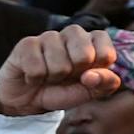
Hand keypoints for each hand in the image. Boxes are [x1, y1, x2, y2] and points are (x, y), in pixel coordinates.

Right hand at [0, 27, 121, 116]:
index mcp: (94, 41)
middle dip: (75, 74)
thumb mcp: (91, 91)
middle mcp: (73, 33)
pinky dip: (36, 79)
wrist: (30, 100)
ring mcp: (49, 36)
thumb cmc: (64, 90)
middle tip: (66, 76)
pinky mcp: (27, 43)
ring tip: (49, 76)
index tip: (87, 75)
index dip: (96, 72)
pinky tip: (33, 75)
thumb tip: (92, 76)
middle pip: (85, 56)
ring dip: (54, 78)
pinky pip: (37, 68)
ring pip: (59, 65)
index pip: (106, 52)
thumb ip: (105, 83)